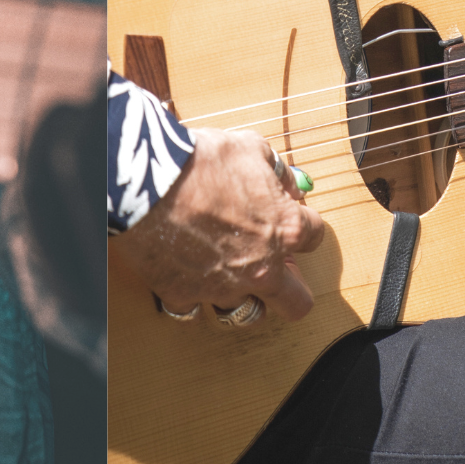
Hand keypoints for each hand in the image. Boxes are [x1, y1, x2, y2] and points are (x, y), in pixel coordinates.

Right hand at [111, 127, 323, 321]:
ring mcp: (222, 288)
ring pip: (246, 314)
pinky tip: (189, 276)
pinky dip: (192, 296)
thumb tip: (290, 185)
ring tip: (230, 275)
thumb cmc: (203, 161)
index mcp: (285, 230)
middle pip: (297, 303)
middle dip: (291, 288)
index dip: (303, 225)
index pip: (315, 237)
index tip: (288, 219)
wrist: (149, 181)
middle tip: (276, 269)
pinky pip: (193, 310)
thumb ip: (278, 172)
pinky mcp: (183, 296)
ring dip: (242, 296)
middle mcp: (262, 268)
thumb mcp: (252, 150)